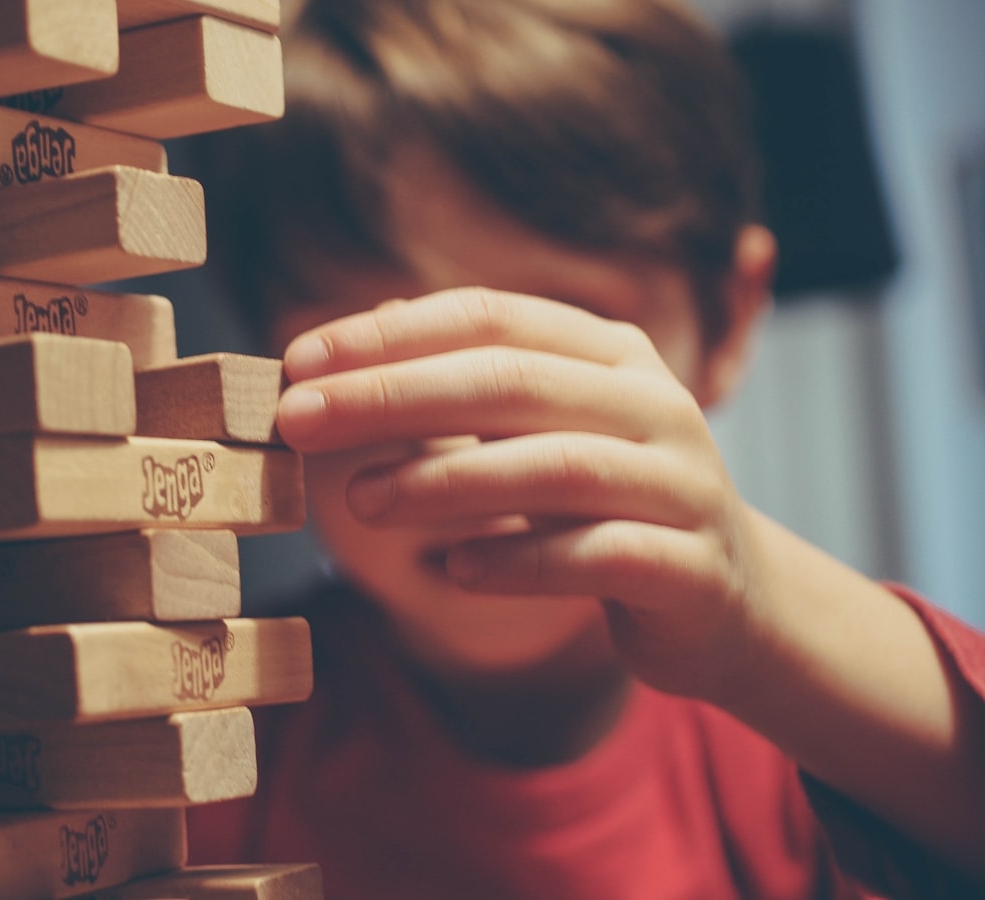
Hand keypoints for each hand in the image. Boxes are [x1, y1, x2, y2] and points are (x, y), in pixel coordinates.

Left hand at [275, 288, 770, 699]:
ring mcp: (681, 484)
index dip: (388, 335)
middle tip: (298, 419)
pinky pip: (596, 557)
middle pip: (512, 380)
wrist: (730, 605)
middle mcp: (654, 403)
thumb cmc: (606, 506)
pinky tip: (450, 571)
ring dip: (443, 479)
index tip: (296, 360)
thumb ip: (468, 383)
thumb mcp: (542, 431)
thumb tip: (366, 328)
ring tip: (360, 500)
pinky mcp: (691, 568)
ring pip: (554, 466)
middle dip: (392, 395)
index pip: (489, 316)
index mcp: (611, 353)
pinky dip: (516, 561)